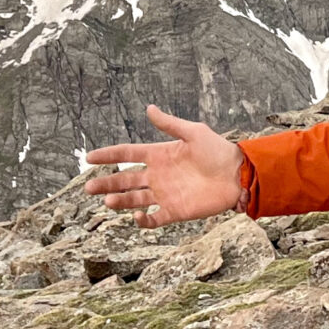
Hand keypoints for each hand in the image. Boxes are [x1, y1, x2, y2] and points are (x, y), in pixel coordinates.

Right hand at [83, 104, 246, 228]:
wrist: (239, 176)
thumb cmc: (218, 151)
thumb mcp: (194, 132)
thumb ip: (170, 124)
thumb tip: (149, 108)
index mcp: (159, 155)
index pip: (127, 154)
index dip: (108, 155)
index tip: (88, 158)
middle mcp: (158, 175)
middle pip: (125, 180)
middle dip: (106, 184)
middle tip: (88, 187)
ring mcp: (165, 194)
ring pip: (134, 199)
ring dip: (120, 201)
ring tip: (107, 202)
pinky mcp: (175, 211)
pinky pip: (154, 219)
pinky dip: (143, 220)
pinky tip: (137, 215)